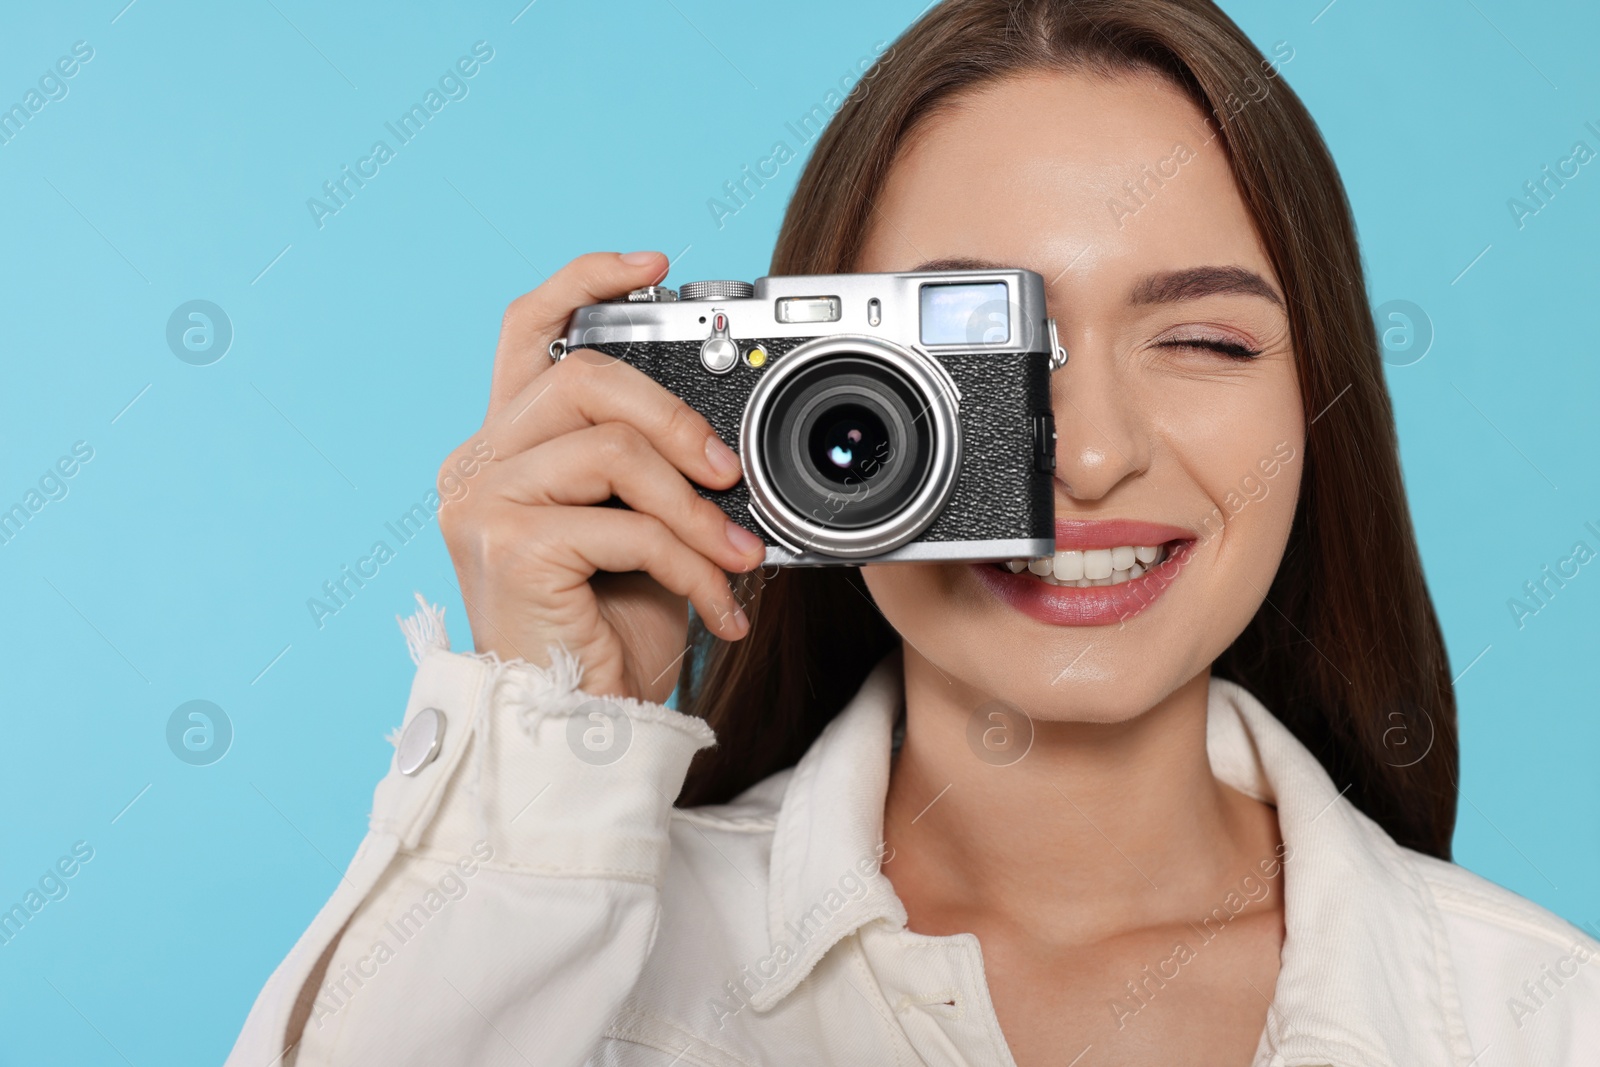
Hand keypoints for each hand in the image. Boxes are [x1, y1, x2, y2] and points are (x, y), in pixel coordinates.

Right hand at [437, 251, 764, 701]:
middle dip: (676, 417)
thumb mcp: (639, 530)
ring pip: (614, 450)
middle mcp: (479, 463)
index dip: (586, 280)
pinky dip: (692, 564)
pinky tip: (718, 605)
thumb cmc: (604, 635)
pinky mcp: (508, 546)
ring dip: (697, 510)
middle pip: (582, 375)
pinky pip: (626, 525)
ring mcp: (484, 502)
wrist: (576, 730)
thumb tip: (726, 437)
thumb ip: (652, 469)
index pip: (527, 329)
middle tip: (729, 472)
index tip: (656, 266)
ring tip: (737, 558)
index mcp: (507, 447)